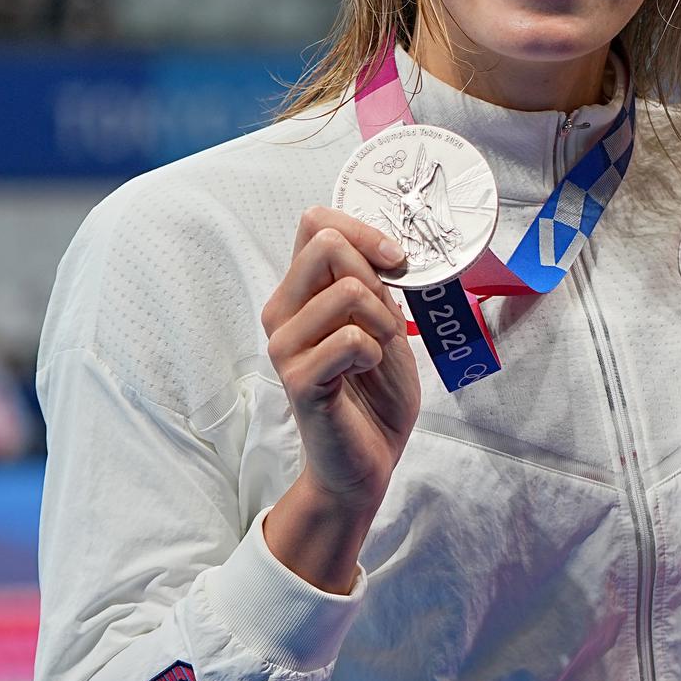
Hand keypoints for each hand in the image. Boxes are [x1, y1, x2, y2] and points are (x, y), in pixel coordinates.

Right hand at [260, 207, 421, 592]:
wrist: (367, 458)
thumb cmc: (376, 390)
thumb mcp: (385, 324)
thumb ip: (376, 285)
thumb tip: (384, 248)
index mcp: (301, 292)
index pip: (316, 223)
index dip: (365, 231)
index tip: (397, 261)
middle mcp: (283, 312)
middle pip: (327, 245)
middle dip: (378, 275)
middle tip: (387, 320)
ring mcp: (285, 346)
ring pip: (348, 291)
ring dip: (384, 321)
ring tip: (376, 352)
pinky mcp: (299, 380)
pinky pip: (351, 339)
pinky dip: (375, 352)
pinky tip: (364, 373)